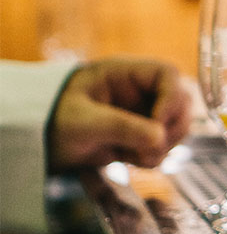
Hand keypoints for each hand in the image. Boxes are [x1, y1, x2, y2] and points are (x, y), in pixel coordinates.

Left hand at [48, 57, 191, 172]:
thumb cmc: (54, 119)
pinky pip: (163, 146)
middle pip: (180, 102)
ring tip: (133, 156)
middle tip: (149, 149)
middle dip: (171, 128)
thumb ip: (121, 127)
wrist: (39, 143)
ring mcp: (143, 114)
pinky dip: (152, 157)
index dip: (171, 98)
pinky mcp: (140, 136)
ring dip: (163, 147)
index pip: (167, 74)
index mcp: (126, 74)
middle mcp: (140, 91)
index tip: (157, 125)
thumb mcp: (83, 121)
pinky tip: (127, 159)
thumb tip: (160, 138)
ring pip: (176, 127)